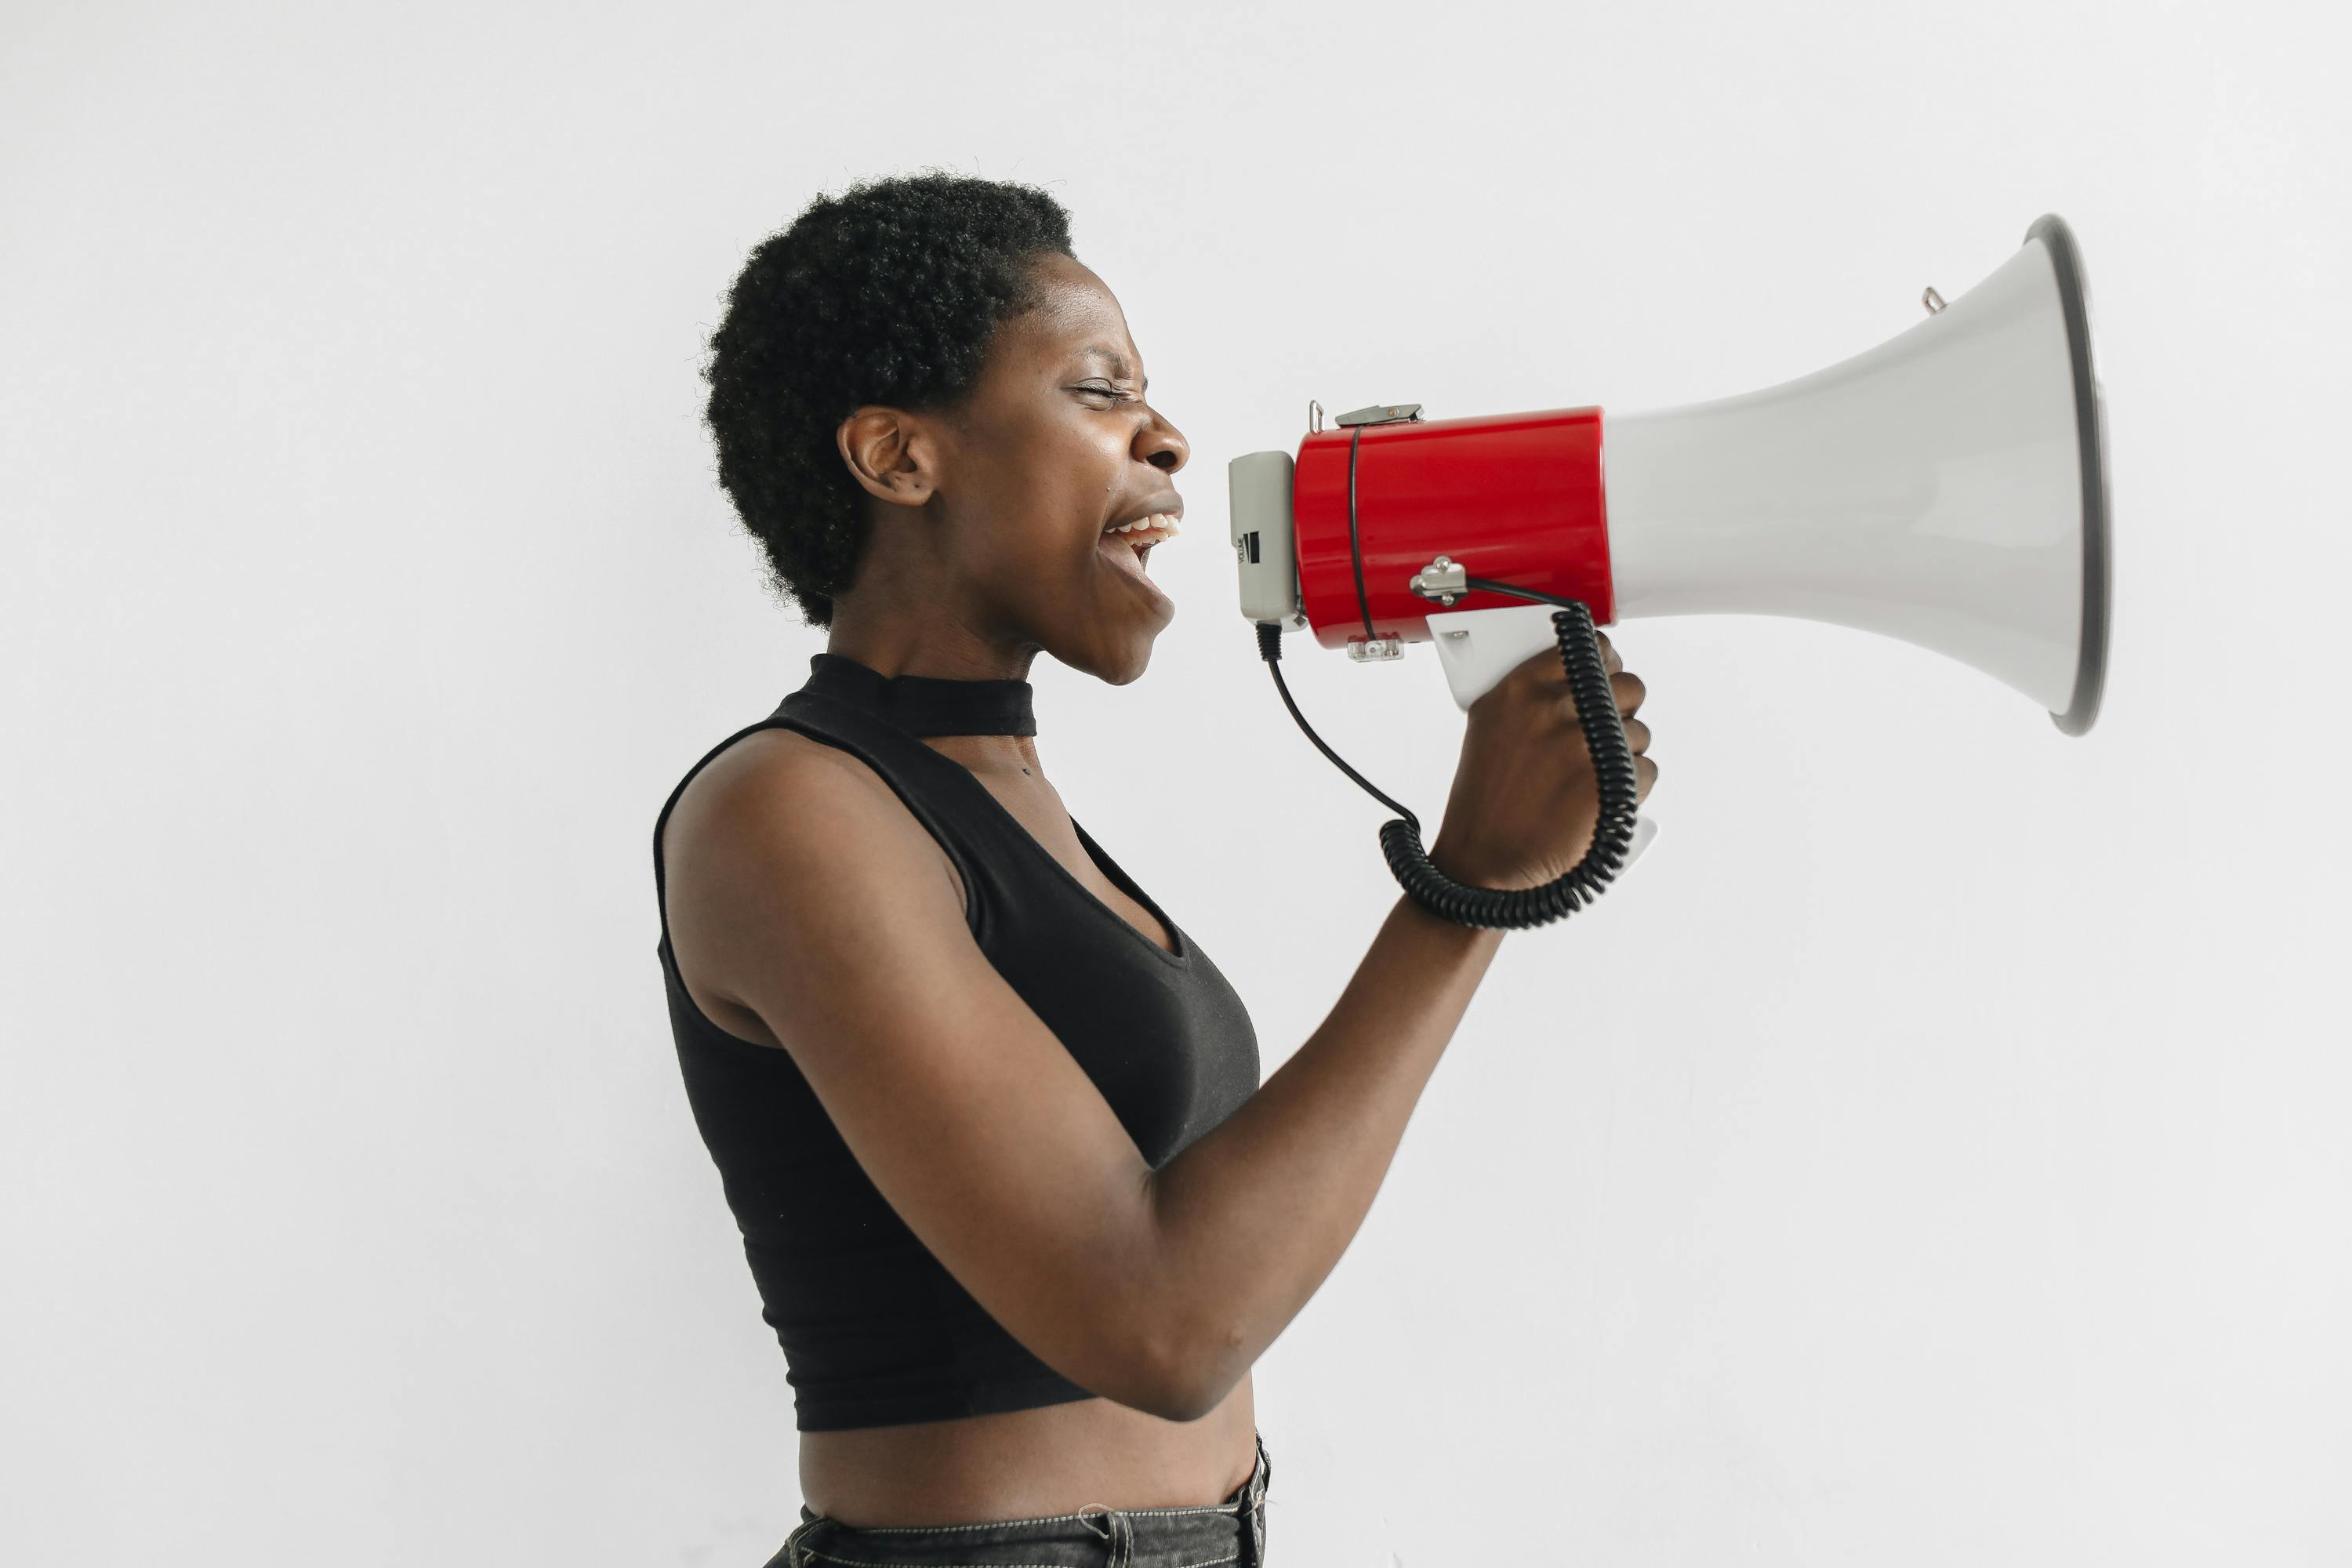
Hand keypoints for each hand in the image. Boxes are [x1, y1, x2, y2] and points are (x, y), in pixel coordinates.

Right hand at [1426, 630, 1654, 890]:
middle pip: (1627, 686)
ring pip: (1639, 732)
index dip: (1605, 665)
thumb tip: (1577, 679)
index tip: (1604, 678)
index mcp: (1521, 689)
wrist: (1482, 865)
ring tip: (1591, 778)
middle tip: (1603, 736)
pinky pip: (1646, 771)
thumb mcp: (1489, 728)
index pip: (1589, 649)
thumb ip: (1531, 697)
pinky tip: (1599, 800)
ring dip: (1625, 754)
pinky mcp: (1608, 783)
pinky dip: (1632, 789)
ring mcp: (1583, 745)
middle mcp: (1553, 710)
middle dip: (1622, 710)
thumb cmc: (1484, 803)